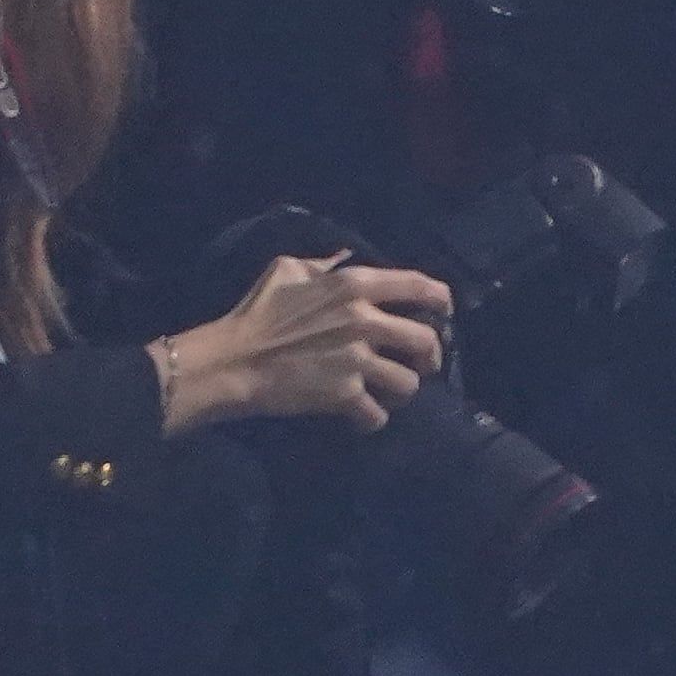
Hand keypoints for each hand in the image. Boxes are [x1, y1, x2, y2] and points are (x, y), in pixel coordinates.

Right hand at [156, 254, 453, 434]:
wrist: (230, 361)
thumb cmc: (255, 313)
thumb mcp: (287, 270)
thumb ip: (323, 263)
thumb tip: (343, 256)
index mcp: (356, 285)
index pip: (419, 284)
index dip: (441, 298)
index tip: (445, 310)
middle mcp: (366, 320)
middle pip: (426, 339)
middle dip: (430, 355)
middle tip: (422, 364)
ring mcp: (358, 359)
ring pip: (408, 381)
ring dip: (402, 390)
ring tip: (390, 392)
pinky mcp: (344, 394)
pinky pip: (377, 414)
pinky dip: (372, 420)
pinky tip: (364, 418)